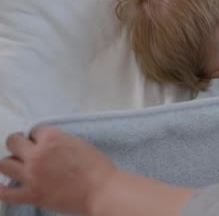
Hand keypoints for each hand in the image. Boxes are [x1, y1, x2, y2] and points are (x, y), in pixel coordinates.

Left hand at [0, 127, 116, 214]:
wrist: (102, 190)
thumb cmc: (98, 167)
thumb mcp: (80, 143)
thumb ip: (60, 141)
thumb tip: (49, 145)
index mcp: (52, 138)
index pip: (35, 130)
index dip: (39, 136)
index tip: (44, 142)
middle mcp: (37, 154)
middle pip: (12, 142)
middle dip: (19, 144)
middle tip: (27, 150)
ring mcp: (31, 175)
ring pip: (4, 164)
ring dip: (11, 163)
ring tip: (20, 166)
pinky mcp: (32, 195)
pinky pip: (5, 193)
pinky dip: (1, 189)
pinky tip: (4, 185)